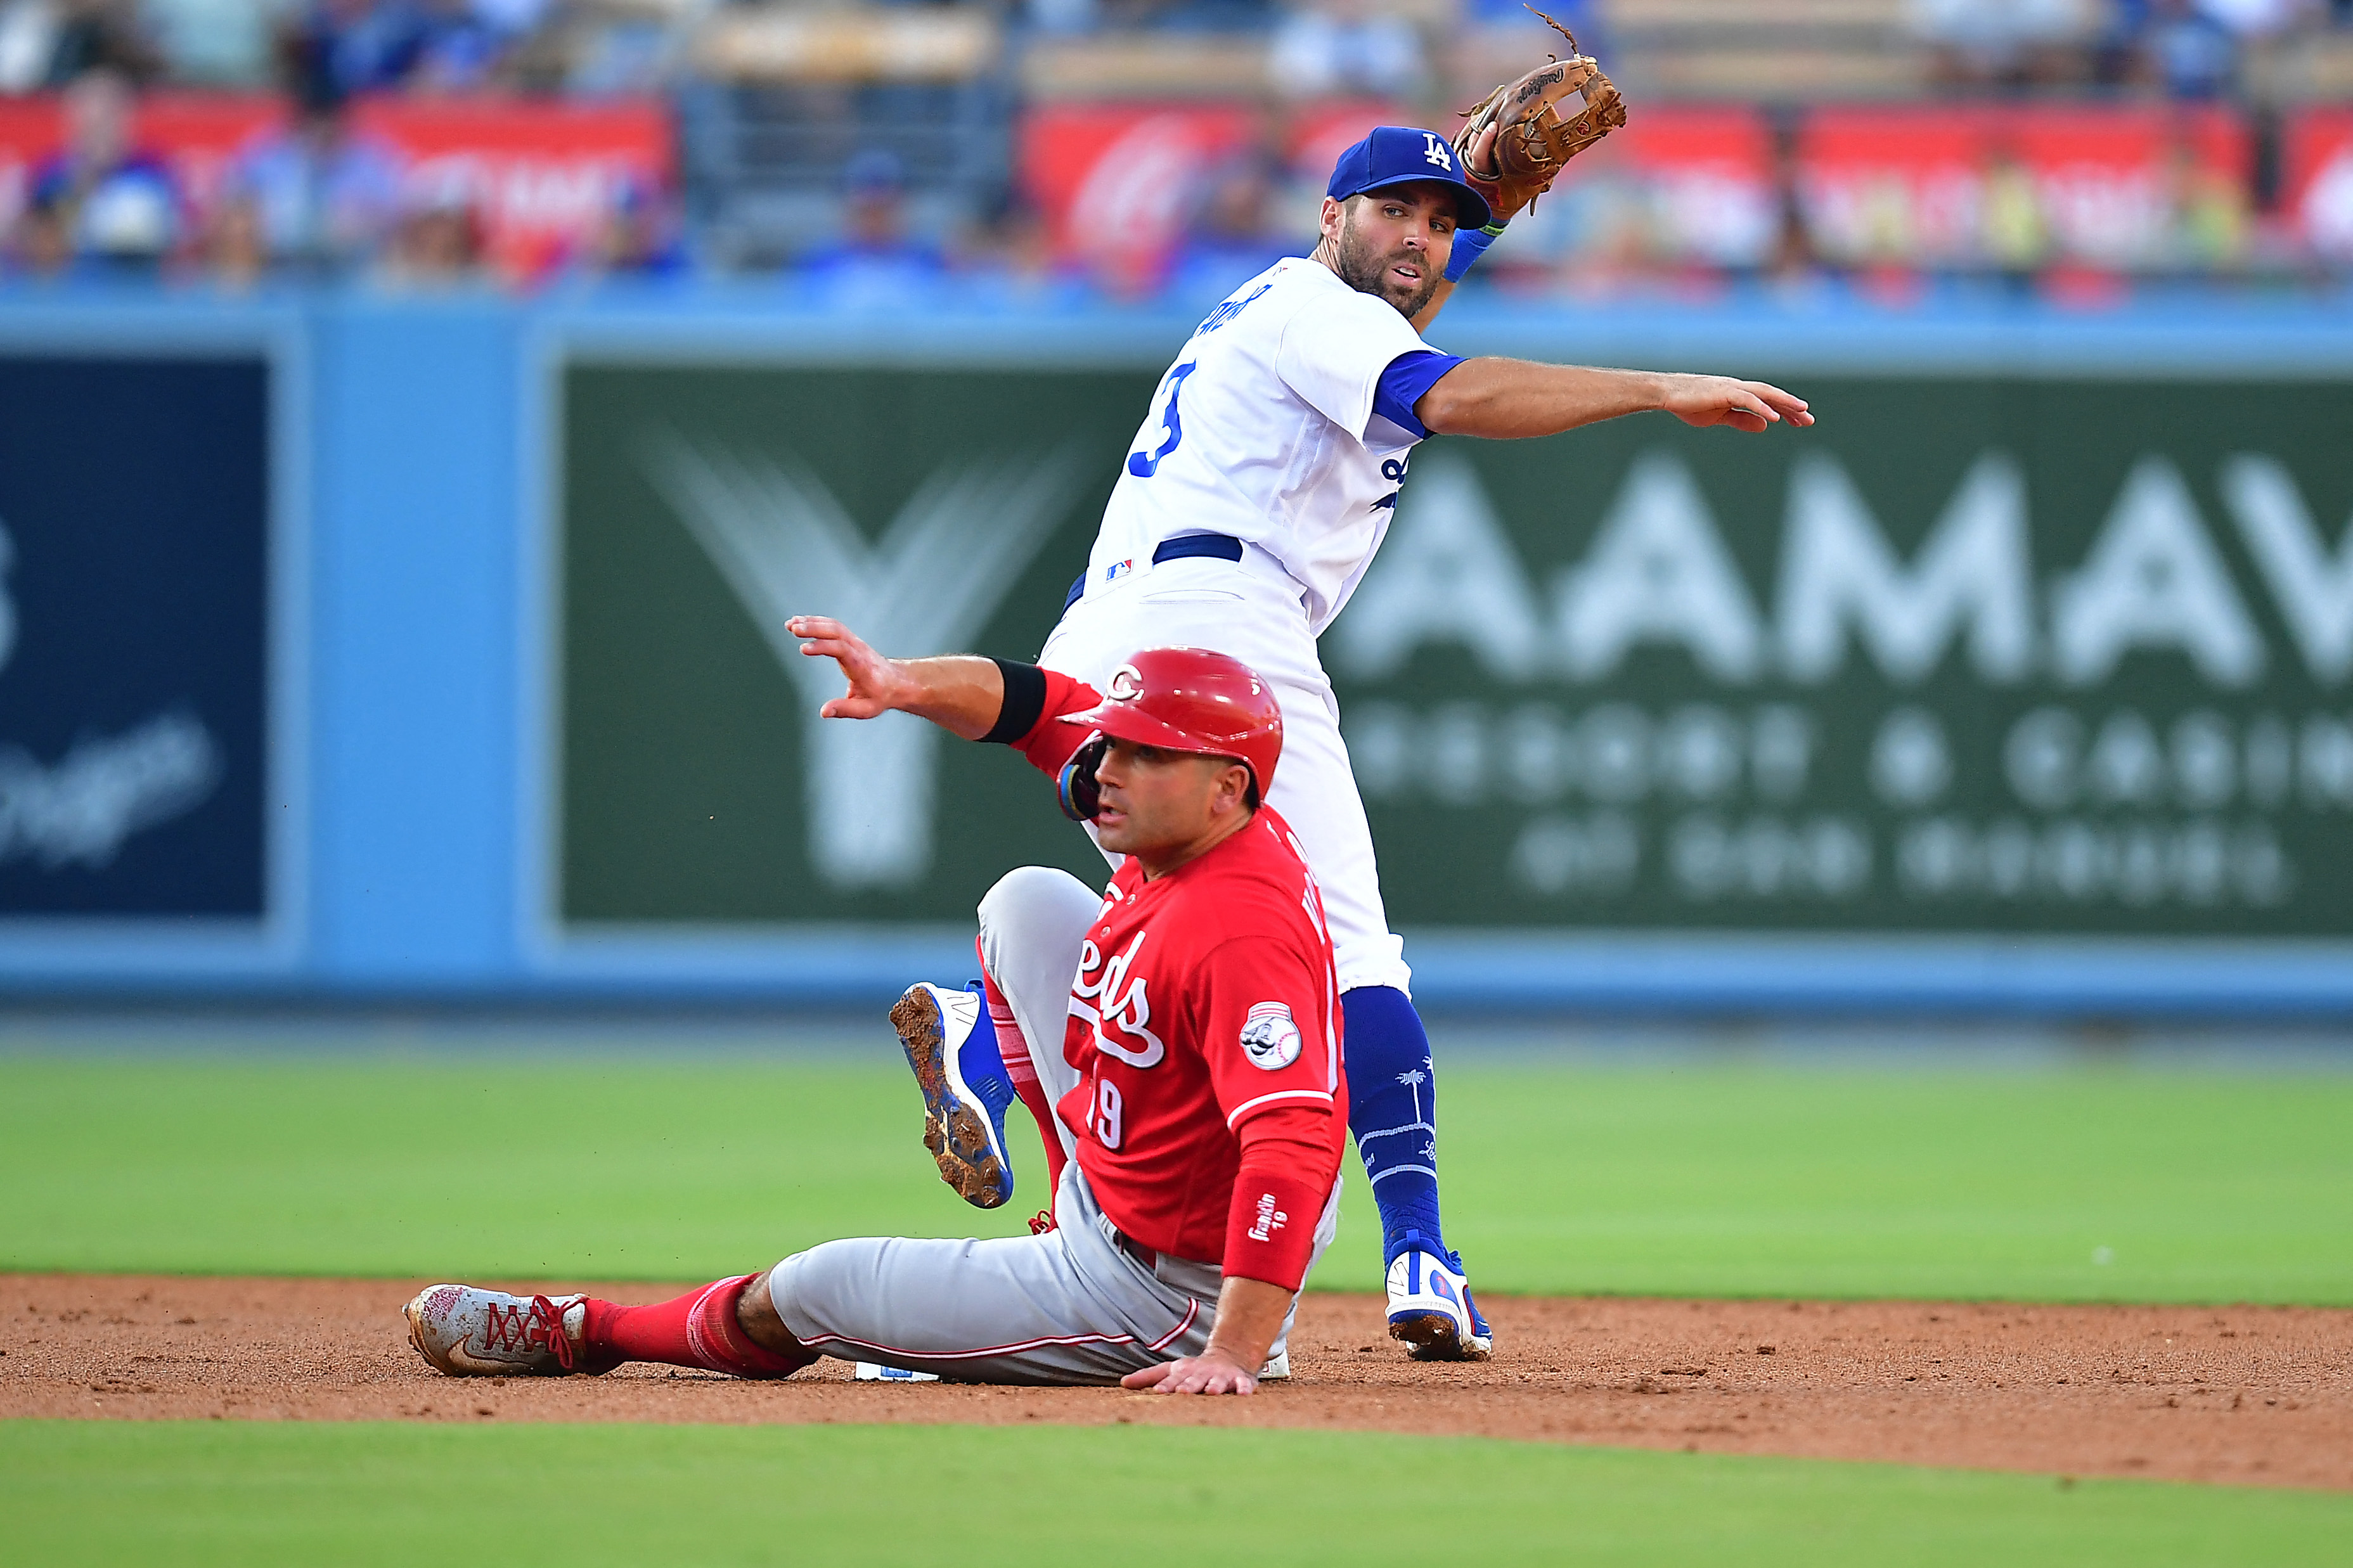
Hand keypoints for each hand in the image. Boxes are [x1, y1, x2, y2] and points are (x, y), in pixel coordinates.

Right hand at [787, 615, 905, 718]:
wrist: (896, 683)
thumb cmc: (880, 696)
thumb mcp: (865, 709)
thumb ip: (844, 709)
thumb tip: (824, 712)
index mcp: (861, 666)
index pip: (841, 650)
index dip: (822, 646)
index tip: (803, 649)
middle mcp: (858, 649)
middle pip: (836, 632)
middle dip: (814, 628)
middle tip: (792, 628)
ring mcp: (855, 642)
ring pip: (834, 626)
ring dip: (812, 622)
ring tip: (790, 624)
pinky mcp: (851, 640)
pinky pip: (833, 626)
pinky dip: (816, 622)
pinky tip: (800, 623)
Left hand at [1119, 1349, 1259, 1395]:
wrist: (1228, 1357)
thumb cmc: (1193, 1370)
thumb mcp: (1171, 1370)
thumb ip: (1148, 1376)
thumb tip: (1122, 1383)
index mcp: (1184, 1372)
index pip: (1172, 1380)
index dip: (1166, 1385)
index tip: (1158, 1391)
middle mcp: (1202, 1374)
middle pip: (1194, 1381)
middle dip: (1189, 1386)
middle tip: (1183, 1392)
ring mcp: (1221, 1377)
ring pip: (1218, 1383)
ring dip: (1215, 1387)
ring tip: (1211, 1391)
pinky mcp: (1239, 1380)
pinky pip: (1243, 1384)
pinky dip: (1244, 1388)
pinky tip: (1244, 1393)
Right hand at [1658, 375, 1813, 434]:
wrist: (1665, 394)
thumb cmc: (1688, 403)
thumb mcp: (1719, 417)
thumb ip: (1741, 420)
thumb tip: (1765, 426)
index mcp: (1738, 393)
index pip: (1767, 400)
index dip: (1786, 410)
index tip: (1801, 420)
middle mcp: (1739, 387)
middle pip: (1772, 395)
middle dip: (1791, 407)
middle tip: (1810, 419)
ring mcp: (1732, 388)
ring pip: (1765, 393)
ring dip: (1784, 402)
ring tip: (1801, 412)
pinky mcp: (1723, 392)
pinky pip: (1747, 400)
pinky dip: (1762, 407)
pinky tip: (1774, 417)